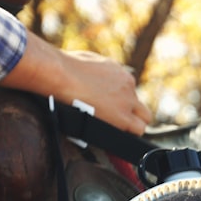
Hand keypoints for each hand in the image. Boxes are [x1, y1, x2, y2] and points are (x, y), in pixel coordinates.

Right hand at [0, 32, 152, 134]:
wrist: (58, 74)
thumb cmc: (61, 67)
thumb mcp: (84, 62)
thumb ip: (96, 72)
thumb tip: (89, 75)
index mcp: (118, 72)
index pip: (129, 92)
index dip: (123, 104)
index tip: (114, 110)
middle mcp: (127, 84)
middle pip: (141, 107)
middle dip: (133, 116)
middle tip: (119, 125)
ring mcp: (127, 100)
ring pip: (142, 120)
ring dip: (130, 127)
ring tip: (116, 135)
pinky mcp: (123, 116)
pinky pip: (137, 130)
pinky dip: (129, 135)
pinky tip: (119, 139)